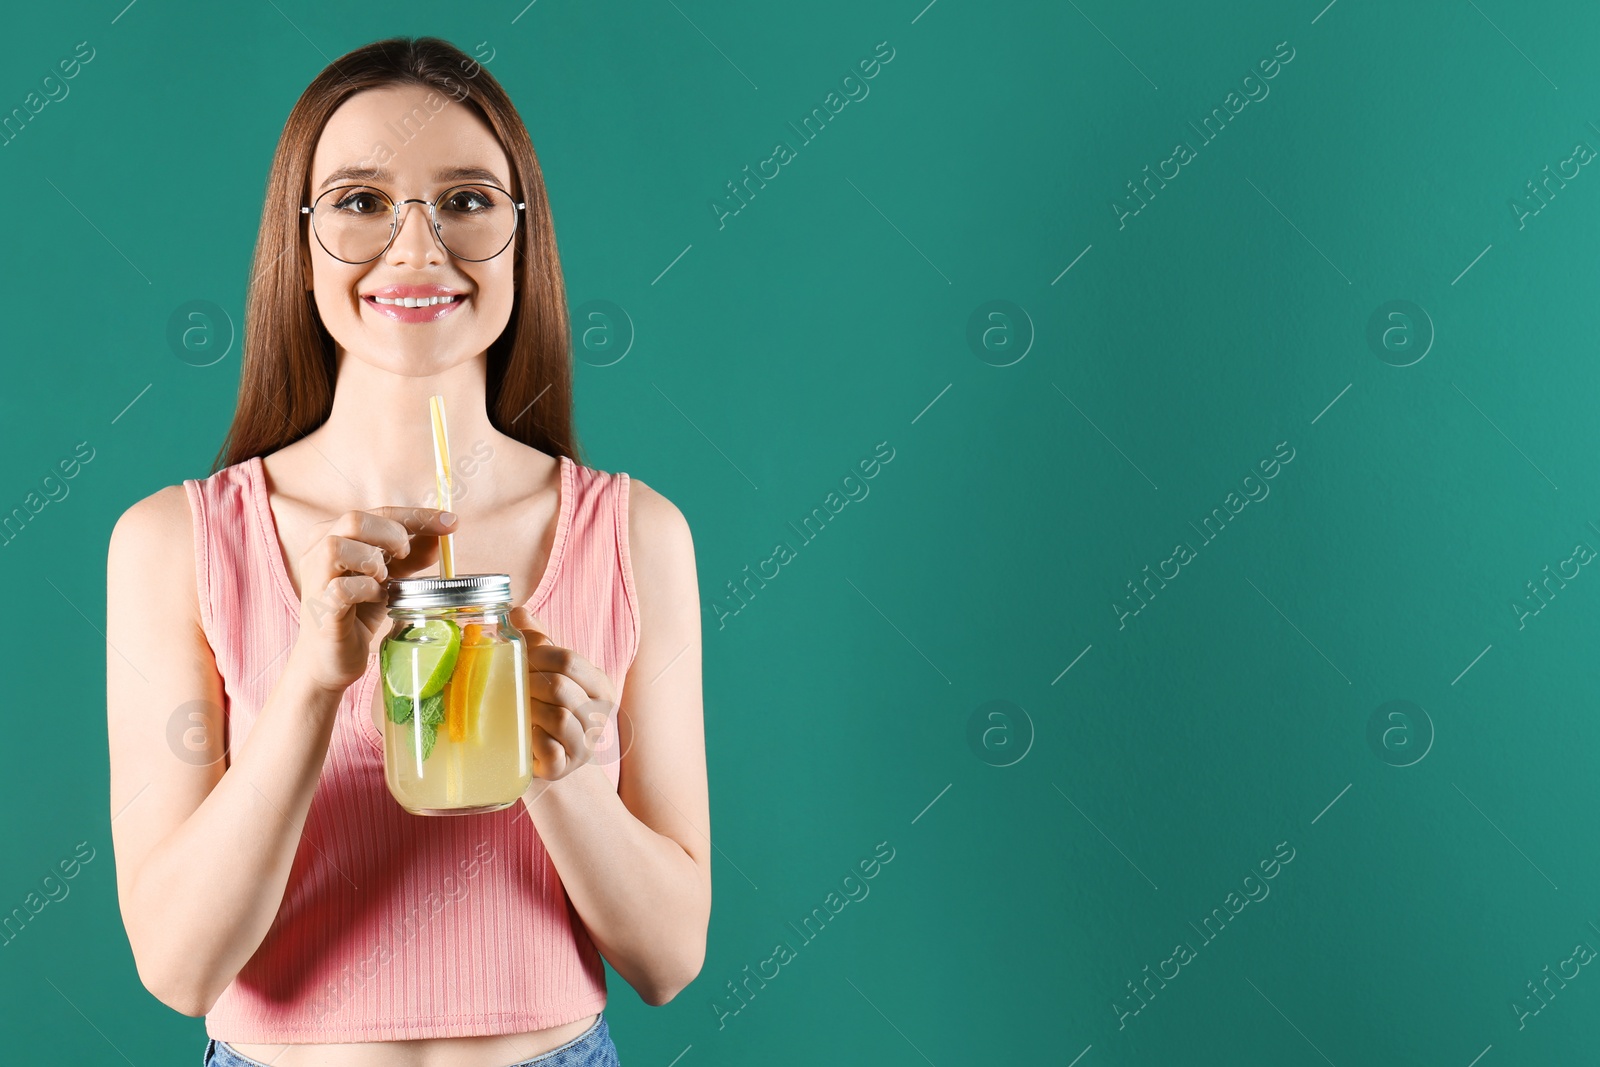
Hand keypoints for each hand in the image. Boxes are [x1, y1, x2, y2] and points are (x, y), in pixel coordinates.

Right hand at [294, 506, 458, 693]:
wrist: (330, 659)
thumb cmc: (357, 612)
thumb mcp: (391, 578)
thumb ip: (412, 556)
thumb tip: (442, 535)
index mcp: (334, 534)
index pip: (379, 511)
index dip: (417, 515)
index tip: (451, 522)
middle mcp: (317, 550)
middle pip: (354, 519)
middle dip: (392, 534)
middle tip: (406, 556)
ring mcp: (314, 578)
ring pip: (338, 547)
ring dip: (372, 560)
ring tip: (384, 579)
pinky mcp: (320, 607)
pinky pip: (342, 588)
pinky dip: (367, 589)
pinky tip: (375, 598)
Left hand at [510, 606, 619, 780]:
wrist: (546, 761)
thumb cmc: (547, 710)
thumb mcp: (547, 673)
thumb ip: (538, 642)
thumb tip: (518, 612)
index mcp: (600, 686)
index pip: (570, 660)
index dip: (538, 654)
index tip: (517, 656)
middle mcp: (600, 715)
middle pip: (561, 686)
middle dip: (529, 682)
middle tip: (510, 684)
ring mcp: (585, 744)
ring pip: (558, 718)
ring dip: (529, 709)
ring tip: (514, 708)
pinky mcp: (566, 768)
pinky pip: (551, 750)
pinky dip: (534, 740)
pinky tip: (524, 734)